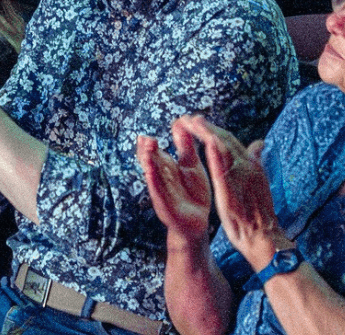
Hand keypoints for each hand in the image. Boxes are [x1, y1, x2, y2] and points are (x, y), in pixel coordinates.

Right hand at [138, 119, 211, 247]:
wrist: (197, 223)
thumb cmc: (193, 193)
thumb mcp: (191, 165)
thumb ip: (185, 145)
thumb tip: (180, 120)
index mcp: (165, 166)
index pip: (154, 151)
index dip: (149, 143)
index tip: (147, 133)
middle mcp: (160, 177)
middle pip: (150, 160)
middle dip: (147, 150)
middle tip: (146, 138)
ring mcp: (161, 190)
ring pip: (152, 173)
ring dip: (148, 163)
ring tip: (146, 151)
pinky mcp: (165, 204)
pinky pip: (158, 191)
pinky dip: (154, 181)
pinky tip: (151, 172)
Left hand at [182, 115, 284, 270]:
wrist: (266, 239)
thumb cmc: (259, 212)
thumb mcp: (258, 183)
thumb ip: (255, 160)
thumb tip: (259, 143)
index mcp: (251, 164)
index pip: (229, 141)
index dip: (213, 129)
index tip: (197, 120)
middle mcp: (248, 167)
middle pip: (224, 141)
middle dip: (206, 128)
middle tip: (188, 118)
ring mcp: (242, 179)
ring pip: (224, 151)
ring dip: (208, 135)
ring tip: (194, 123)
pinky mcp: (233, 192)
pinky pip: (224, 171)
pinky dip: (217, 156)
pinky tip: (208, 143)